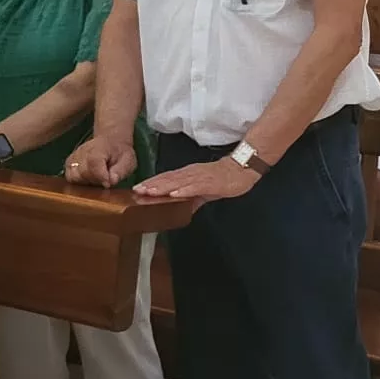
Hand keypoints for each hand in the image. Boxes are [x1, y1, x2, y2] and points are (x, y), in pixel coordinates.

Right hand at [67, 135, 138, 186]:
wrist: (111, 142)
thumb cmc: (120, 153)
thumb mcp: (128, 161)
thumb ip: (120, 171)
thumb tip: (111, 181)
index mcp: (98, 149)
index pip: (93, 163)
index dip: (100, 177)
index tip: (108, 183)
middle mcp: (82, 151)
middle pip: (82, 173)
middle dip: (94, 181)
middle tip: (105, 179)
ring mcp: (74, 157)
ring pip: (73, 177)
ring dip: (85, 182)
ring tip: (97, 179)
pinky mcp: (69, 163)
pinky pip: (69, 176)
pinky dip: (78, 180)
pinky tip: (89, 178)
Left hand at [135, 157, 260, 200]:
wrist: (242, 170)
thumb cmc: (224, 179)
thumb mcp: (205, 191)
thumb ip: (192, 198)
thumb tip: (180, 209)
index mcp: (188, 174)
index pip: (167, 178)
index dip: (152, 183)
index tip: (137, 189)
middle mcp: (191, 173)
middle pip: (168, 179)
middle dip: (152, 185)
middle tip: (137, 190)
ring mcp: (200, 177)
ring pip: (178, 182)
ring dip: (163, 187)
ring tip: (149, 192)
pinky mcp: (210, 182)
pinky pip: (195, 186)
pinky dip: (184, 190)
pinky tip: (174, 194)